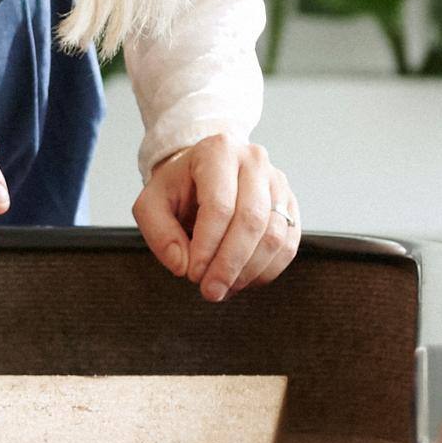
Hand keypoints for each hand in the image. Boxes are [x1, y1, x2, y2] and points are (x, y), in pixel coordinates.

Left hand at [133, 134, 298, 299]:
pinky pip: (288, 244)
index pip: (219, 206)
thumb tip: (182, 266)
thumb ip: (158, 233)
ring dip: (249, 271)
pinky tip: (243, 280)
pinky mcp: (290, 205)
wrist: (202, 171)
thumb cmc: (177, 187)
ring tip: (224, 288)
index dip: (208, 246)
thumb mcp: (152, 203)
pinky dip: (267, 270)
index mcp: (218, 152)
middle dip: (230, 264)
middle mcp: (254, 161)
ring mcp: (278, 182)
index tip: (193, 274)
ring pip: (274, 235)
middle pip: (252, 221)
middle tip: (211, 291)